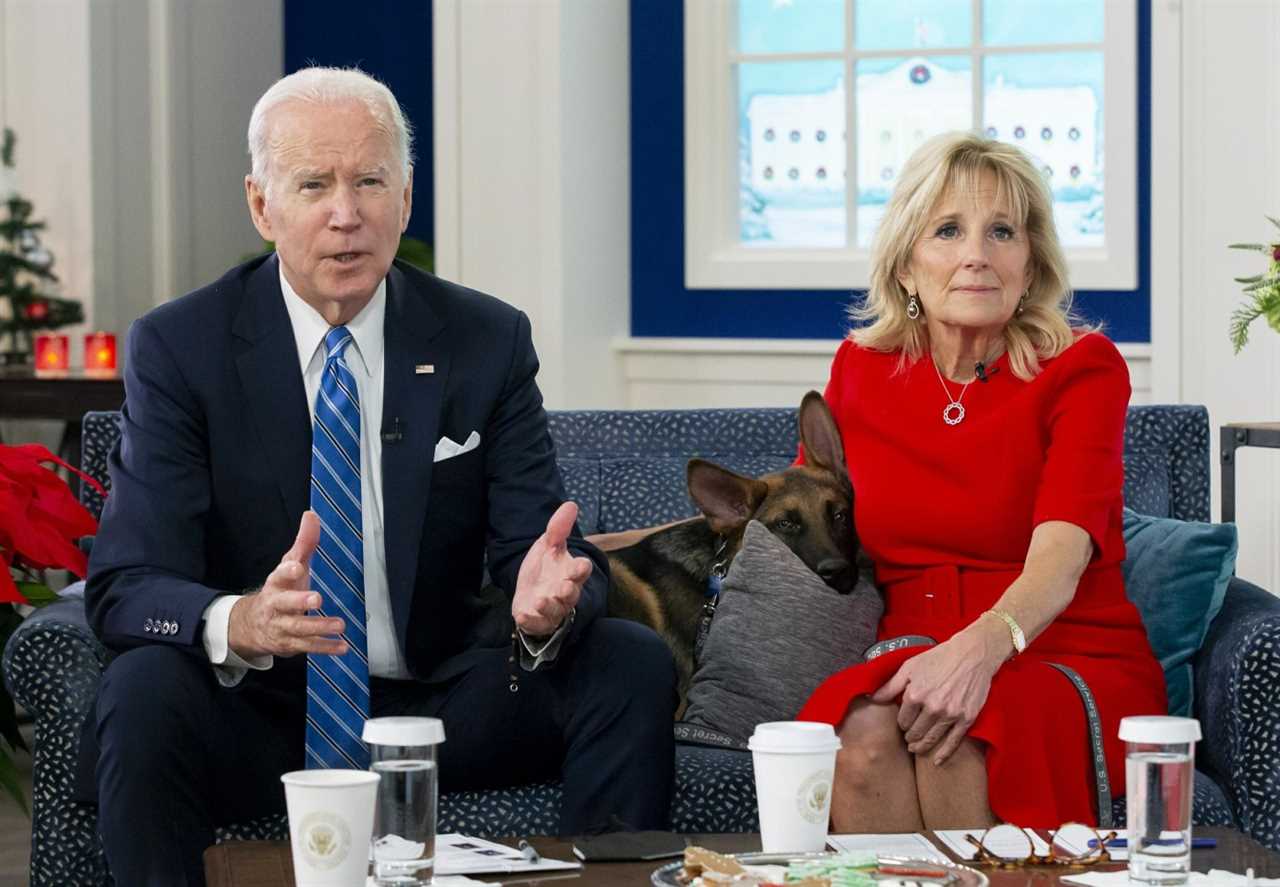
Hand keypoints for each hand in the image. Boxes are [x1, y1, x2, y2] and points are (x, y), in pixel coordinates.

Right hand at [227, 510, 348, 658]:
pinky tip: (342, 646)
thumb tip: (312, 515)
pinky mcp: (289, 644)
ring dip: (319, 627)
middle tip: (317, 599)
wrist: (253, 625)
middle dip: (299, 602)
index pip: (279, 575)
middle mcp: (276, 606)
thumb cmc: (280, 590)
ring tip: (339, 624)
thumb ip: (303, 542)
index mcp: (276, 584)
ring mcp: (281, 627)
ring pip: (298, 629)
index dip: (287, 570)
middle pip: (285, 605)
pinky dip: (325, 648)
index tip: (297, 566)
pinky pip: (308, 647)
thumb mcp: (290, 565)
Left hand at [512, 501, 592, 635]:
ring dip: (549, 606)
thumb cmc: (545, 569)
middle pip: (571, 594)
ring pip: (556, 611)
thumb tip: (570, 504)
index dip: (581, 569)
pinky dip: (531, 620)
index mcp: (570, 573)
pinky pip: (537, 624)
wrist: (530, 592)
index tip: (581, 566)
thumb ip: (558, 528)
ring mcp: (552, 609)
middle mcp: (564, 593)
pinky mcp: (537, 621)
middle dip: (568, 592)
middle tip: (563, 587)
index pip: (581, 571)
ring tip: (540, 600)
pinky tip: (524, 615)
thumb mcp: (548, 546)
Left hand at [870, 626, 1001, 765]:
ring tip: (916, 748)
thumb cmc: (938, 658)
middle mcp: (932, 707)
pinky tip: (936, 761)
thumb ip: (890, 686)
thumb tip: (871, 698)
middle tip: (908, 737)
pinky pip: (953, 742)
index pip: (902, 721)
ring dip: (921, 746)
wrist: (972, 655)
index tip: (903, 723)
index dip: (901, 723)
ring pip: (930, 740)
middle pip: (915, 733)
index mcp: (915, 694)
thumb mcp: (909, 667)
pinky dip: (944, 754)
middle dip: (909, 736)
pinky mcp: (966, 719)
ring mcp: (950, 715)